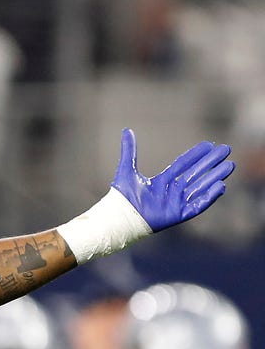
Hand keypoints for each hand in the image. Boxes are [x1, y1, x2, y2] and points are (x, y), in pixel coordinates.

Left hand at [111, 128, 234, 231]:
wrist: (119, 217)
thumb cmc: (121, 197)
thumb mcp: (127, 170)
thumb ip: (129, 151)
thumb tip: (126, 130)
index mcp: (162, 181)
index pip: (183, 165)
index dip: (196, 155)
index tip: (209, 144)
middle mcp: (171, 191)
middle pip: (196, 174)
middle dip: (211, 162)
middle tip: (226, 150)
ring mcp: (176, 203)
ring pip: (201, 187)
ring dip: (215, 176)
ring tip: (230, 165)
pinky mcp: (178, 215)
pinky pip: (198, 205)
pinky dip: (209, 197)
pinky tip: (221, 185)